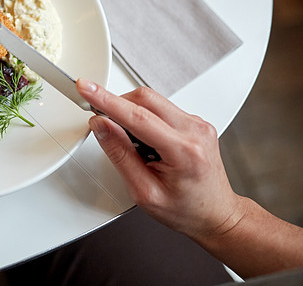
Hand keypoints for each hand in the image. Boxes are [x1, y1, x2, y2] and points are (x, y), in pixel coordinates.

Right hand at [76, 80, 245, 241]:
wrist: (216, 214)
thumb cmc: (186, 210)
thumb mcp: (144, 191)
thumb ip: (120, 155)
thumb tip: (101, 126)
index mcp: (184, 151)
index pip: (137, 116)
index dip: (107, 100)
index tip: (86, 88)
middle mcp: (194, 131)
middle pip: (144, 99)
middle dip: (117, 105)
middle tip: (103, 124)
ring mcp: (197, 123)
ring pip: (151, 100)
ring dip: (131, 113)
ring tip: (135, 146)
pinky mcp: (194, 121)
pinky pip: (160, 107)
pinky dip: (144, 118)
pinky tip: (147, 142)